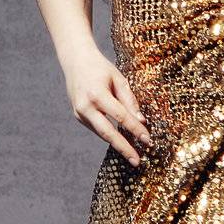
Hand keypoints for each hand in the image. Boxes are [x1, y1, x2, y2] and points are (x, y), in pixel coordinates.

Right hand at [62, 46, 152, 165]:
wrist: (75, 62)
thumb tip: (141, 122)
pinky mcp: (78, 116)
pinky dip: (109, 134)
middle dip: (124, 149)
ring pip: (101, 133)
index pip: (121, 117)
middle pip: (107, 133)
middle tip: (137, 162)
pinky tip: (120, 139)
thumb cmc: (101, 69)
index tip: (148, 141)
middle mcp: (86, 107)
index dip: (135, 130)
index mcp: (97, 95)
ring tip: (133, 154)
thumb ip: (130, 101)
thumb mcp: (119, 79)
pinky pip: (97, 128)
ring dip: (118, 143)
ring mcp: (79, 113)